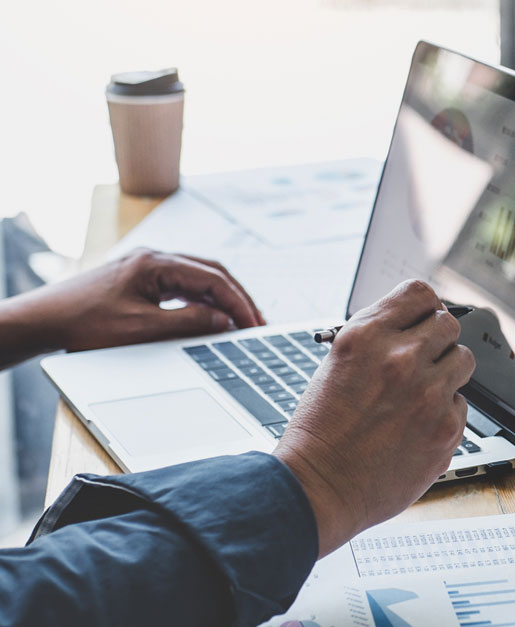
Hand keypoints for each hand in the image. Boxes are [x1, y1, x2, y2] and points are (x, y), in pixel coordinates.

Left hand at [0, 248, 261, 362]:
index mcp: (156, 263)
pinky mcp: (140, 281)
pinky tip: (210, 317)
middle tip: (257, 323)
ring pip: (198, 278)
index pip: (214, 278)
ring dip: (221, 299)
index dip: (239, 303)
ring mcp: (146, 269)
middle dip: (237, 298)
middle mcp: (154, 259)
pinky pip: (182, 286)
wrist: (41, 321)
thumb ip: (188, 322)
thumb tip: (224, 320)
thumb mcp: (142, 329)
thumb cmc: (83, 323)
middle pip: (211, 273)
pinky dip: (202, 301)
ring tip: (240, 322)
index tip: (255, 325)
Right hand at [273, 279, 475, 556]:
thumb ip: (379, 340)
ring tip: (422, 394)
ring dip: (447, 372)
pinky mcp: (447, 427)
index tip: (422, 320)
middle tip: (422, 362)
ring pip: (464, 359)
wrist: (318, 489)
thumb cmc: (321, 432)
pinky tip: (417, 427)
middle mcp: (400, 357)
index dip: (423, 307)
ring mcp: (428, 392)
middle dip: (437, 340)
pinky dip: (445, 412)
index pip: (419, 293)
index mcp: (366, 335)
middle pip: (448, 323)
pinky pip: (462, 403)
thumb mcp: (338, 365)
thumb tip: (414, 326)